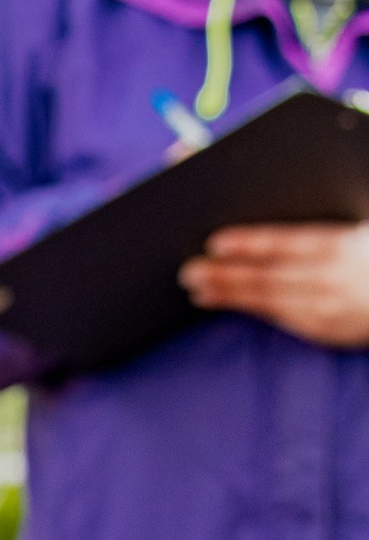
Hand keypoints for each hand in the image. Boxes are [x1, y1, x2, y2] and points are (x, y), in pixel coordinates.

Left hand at [181, 222, 368, 346]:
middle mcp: (334, 278)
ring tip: (196, 287)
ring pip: (269, 300)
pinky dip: (248, 308)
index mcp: (343, 245)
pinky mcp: (327, 329)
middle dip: (225, 274)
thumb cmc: (368, 251)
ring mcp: (330, 307)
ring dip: (227, 294)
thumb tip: (274, 210)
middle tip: (187, 271)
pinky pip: (280, 316)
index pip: (287, 243)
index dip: (249, 244)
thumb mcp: (358, 220)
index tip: (216, 242)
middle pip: (269, 276)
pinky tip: (220, 301)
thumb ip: (319, 224)